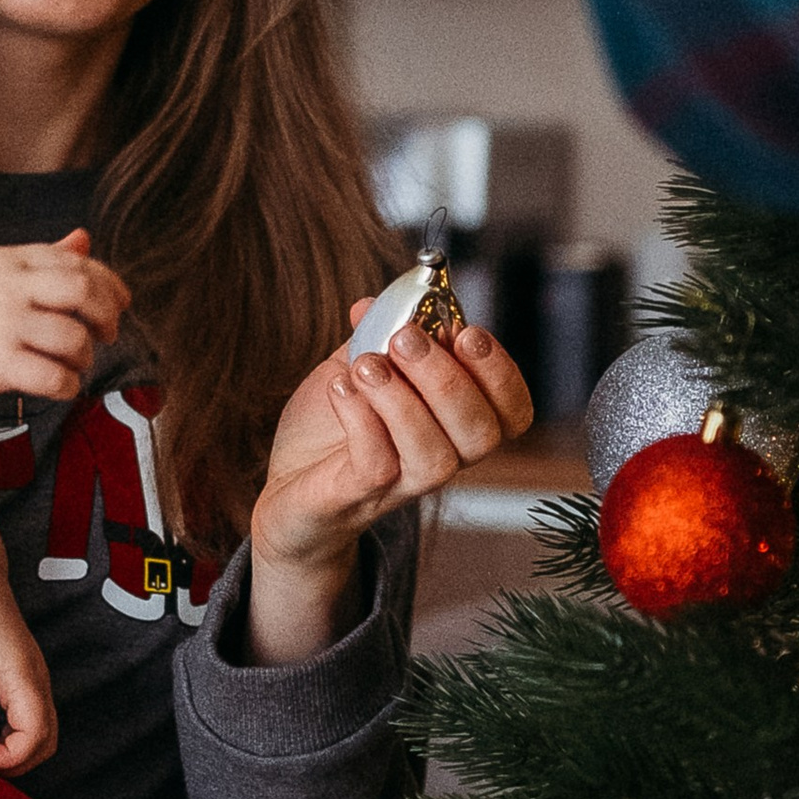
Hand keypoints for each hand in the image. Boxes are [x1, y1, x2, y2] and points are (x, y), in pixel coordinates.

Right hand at [0, 230, 128, 414]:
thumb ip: (42, 260)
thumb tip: (84, 238)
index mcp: (9, 259)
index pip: (77, 261)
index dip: (109, 283)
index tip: (122, 303)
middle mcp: (7, 285)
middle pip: (82, 290)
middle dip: (106, 315)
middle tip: (107, 334)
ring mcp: (1, 323)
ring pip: (73, 337)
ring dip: (85, 356)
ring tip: (74, 364)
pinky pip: (54, 376)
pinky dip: (69, 385)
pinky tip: (62, 386)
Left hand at [0, 569, 55, 770]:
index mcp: (23, 674)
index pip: (35, 733)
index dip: (8, 757)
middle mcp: (37, 682)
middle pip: (46, 742)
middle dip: (15, 764)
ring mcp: (35, 684)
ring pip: (43, 737)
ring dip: (16, 756)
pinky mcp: (27, 685)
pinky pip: (33, 725)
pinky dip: (14, 743)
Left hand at [244, 310, 534, 664]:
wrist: (287, 488)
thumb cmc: (332, 430)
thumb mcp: (357, 367)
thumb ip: (375, 333)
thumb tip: (375, 301)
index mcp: (454, 424)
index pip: (512, 412)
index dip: (501, 372)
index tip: (467, 332)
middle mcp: (440, 459)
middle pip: (482, 435)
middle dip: (448, 379)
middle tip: (405, 339)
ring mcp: (400, 485)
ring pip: (435, 457)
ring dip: (403, 400)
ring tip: (366, 364)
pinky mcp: (356, 497)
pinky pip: (376, 466)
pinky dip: (361, 419)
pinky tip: (340, 388)